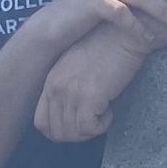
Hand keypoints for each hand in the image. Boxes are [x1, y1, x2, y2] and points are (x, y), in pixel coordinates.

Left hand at [32, 21, 155, 142]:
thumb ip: (67, 88)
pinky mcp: (89, 96)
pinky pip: (89, 128)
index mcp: (50, 82)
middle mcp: (56, 88)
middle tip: (95, 122)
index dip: (59, 131)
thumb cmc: (108, 48)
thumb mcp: (76, 67)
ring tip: (104, 113)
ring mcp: (71, 92)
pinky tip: (110, 111)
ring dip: (91, 130)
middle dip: (77, 135)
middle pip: (56, 132)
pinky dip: (102, 126)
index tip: (78, 125)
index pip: (41, 122)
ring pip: (73, 133)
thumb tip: (71, 115)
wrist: (125, 32)